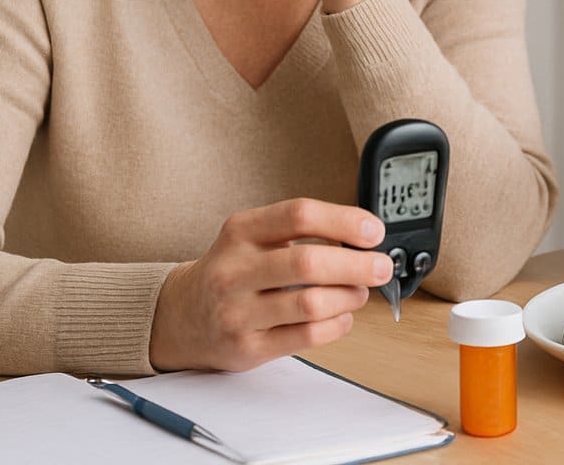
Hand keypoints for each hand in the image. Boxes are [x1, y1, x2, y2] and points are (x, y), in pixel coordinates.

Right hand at [148, 198, 393, 372]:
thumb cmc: (233, 271)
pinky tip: (342, 316)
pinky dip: (337, 325)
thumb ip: (300, 232)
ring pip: (311, 304)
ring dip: (349, 297)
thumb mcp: (252, 237)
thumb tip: (364, 236)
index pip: (299, 215)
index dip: (345, 221)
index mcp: (241, 231)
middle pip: (308, 263)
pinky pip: (307, 337)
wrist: (182, 316)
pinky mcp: (247, 348)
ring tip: (359, 292)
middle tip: (382, 267)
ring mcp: (238, 312)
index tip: (373, 231)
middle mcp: (235, 270)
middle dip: (358, 265)